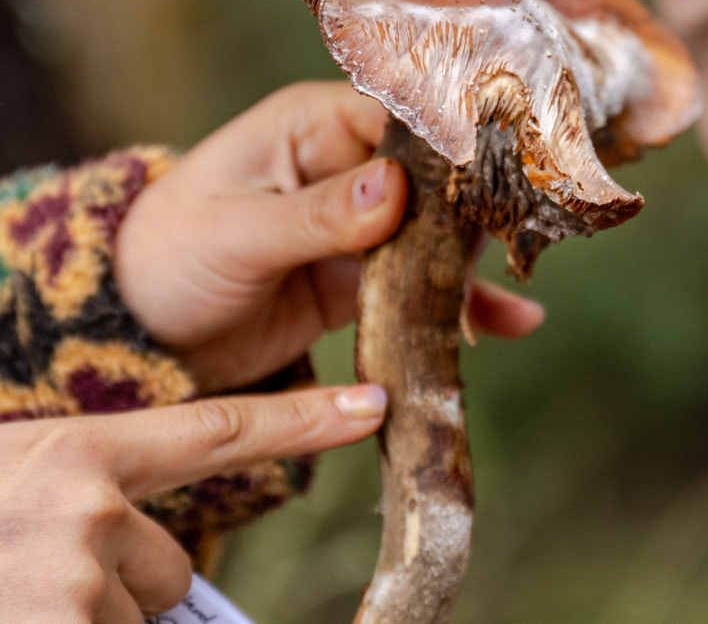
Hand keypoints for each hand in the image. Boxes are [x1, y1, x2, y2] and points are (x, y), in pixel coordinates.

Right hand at [0, 382, 386, 621]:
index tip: (371, 404)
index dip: (303, 418)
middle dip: (127, 585)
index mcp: (77, 451)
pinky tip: (28, 603)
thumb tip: (161, 565)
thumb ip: (95, 498)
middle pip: (172, 567)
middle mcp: (84, 511)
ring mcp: (72, 586)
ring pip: (140, 617)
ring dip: (96, 623)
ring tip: (24, 592)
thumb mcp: (18, 480)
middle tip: (44, 578)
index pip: (220, 428)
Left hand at [115, 82, 543, 392]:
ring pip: (431, 237)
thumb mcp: (238, 231)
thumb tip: (396, 189)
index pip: (399, 121)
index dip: (448, 148)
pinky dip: (454, 304)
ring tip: (510, 300)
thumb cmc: (169, 255)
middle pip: (429, 181)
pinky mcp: (357, 278)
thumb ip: (318, 214)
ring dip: (467, 266)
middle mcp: (342, 165)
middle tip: (511, 247)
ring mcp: (355, 225)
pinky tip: (506, 321)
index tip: (493, 181)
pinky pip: (416, 287)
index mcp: (311, 126)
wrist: (142, 328)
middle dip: (468, 215)